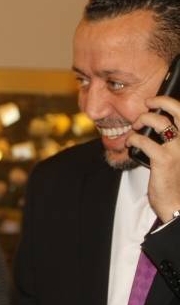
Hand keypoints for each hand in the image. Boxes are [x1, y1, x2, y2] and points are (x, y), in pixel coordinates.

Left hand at [125, 96, 179, 222]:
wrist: (178, 203)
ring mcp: (178, 149)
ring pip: (159, 122)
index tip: (154, 100)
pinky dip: (133, 139)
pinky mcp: (164, 159)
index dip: (168, 101)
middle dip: (160, 101)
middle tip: (146, 103)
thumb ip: (170, 139)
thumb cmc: (176, 179)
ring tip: (135, 128)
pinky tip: (130, 143)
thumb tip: (154, 122)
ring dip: (142, 120)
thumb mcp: (176, 155)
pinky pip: (144, 140)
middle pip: (178, 110)